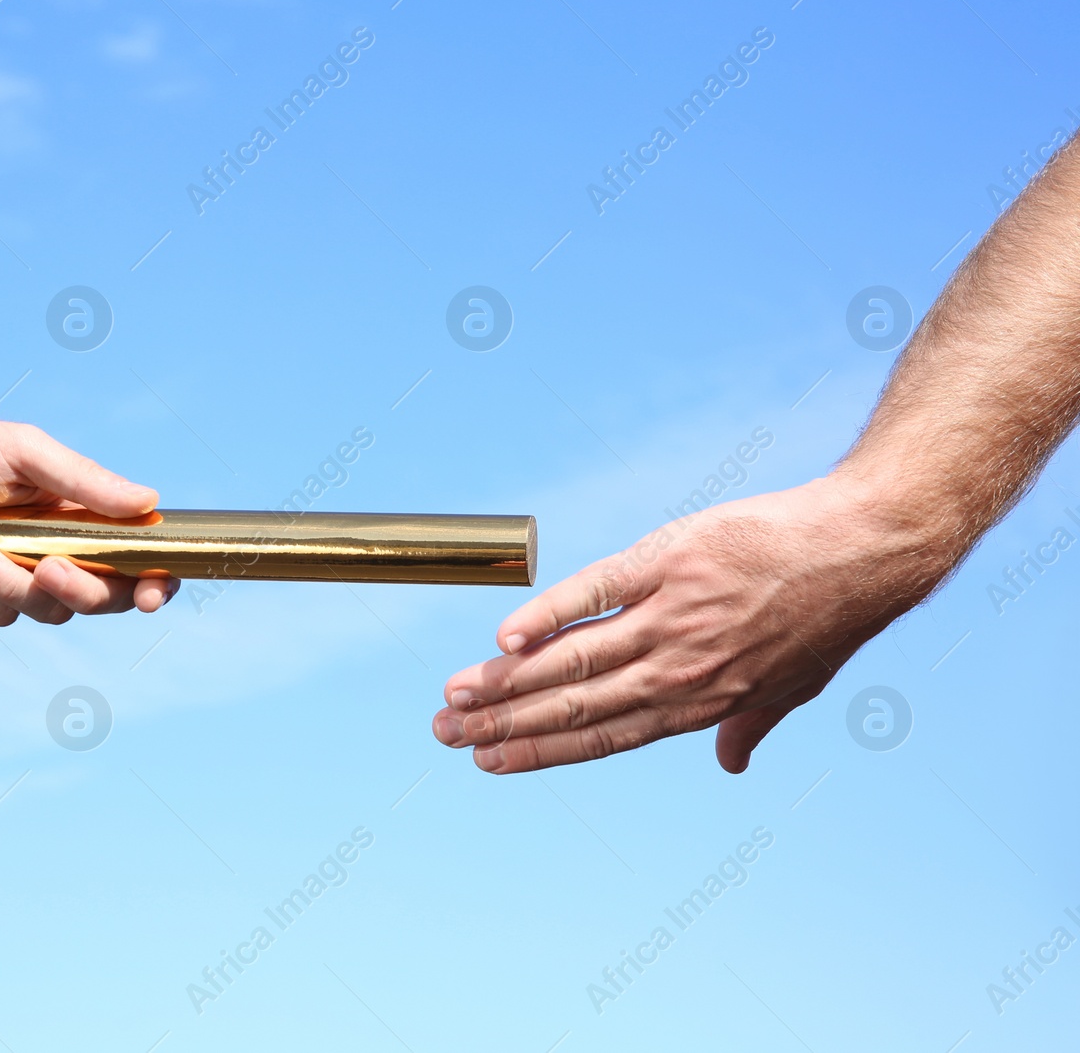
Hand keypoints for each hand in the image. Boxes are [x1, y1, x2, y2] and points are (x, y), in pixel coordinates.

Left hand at [0, 409, 177, 626]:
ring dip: (10, 583)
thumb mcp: (25, 453)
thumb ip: (86, 482)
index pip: (138, 556)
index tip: (154, 595)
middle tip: (49, 565)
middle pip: (102, 597)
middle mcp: (63, 548)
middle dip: (81, 590)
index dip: (157, 581)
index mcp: (84, 513)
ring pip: (48, 611)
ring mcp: (23, 576)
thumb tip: (150, 503)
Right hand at [432, 475, 946, 773]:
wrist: (866, 547)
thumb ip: (752, 724)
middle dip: (503, 724)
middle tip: (444, 733)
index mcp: (702, 703)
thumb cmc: (829, 615)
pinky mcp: (669, 561)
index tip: (490, 761)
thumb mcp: (796, 685)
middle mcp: (679, 669)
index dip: (541, 752)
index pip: (604, 736)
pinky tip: (505, 638)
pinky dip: (548, 616)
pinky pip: (596, 593)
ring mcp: (672, 617)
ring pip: (572, 659)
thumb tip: (733, 764)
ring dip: (507, 682)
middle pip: (573, 706)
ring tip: (454, 695)